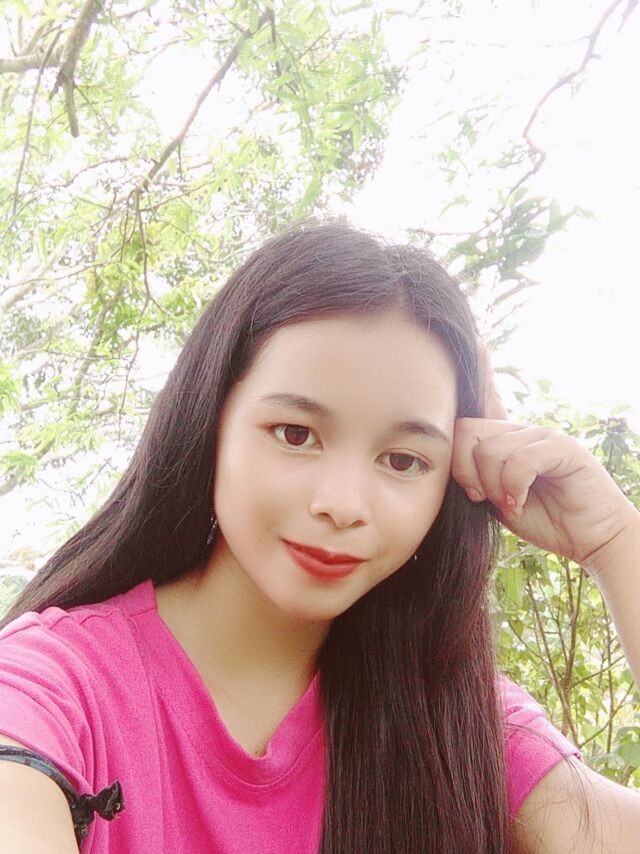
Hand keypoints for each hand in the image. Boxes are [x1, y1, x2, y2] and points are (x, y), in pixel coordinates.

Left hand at [451, 344, 638, 569]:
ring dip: (493, 487)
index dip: (470, 392)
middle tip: (483, 498)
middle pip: (467, 432)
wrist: (588, 539)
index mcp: (504, 439)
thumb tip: (449, 459)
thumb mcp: (496, 498)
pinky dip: (513, 487)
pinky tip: (520, 502)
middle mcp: (520, 430)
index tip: (473, 390)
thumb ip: (476, 477)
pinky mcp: (562, 447)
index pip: (480, 404)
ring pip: (490, 450)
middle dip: (465, 472)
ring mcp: (542, 435)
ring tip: (509, 503)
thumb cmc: (543, 518)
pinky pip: (519, 460)